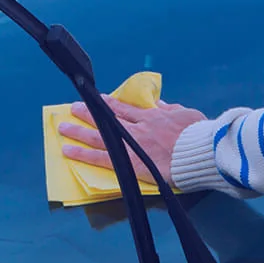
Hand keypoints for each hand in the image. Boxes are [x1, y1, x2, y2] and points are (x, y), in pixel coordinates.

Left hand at [58, 96, 205, 188]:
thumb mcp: (186, 114)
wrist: (200, 152)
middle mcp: (138, 129)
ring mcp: (131, 145)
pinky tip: (69, 151)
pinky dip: (84, 154)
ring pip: (99, 136)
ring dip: (79, 132)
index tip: (96, 99)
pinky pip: (102, 158)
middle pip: (107, 119)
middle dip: (89, 114)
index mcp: (152, 117)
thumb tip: (160, 104)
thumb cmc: (198, 134)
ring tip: (63, 128)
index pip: (124, 108)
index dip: (108, 104)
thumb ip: (171, 110)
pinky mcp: (129, 163)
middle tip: (72, 109)